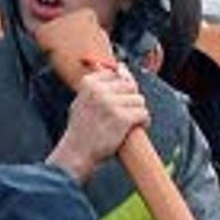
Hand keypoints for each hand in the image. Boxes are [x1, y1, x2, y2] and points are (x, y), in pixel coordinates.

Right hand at [52, 60, 147, 177]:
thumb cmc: (81, 129)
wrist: (76, 153)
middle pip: (130, 86)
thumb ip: (100, 84)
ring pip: (139, 100)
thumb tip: (122, 66)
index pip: (116, 74)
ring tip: (128, 122)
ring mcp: (111, 104)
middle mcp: (99, 90)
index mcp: (89, 83)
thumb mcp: (82, 100)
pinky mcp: (122, 118)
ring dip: (137, 112)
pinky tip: (135, 128)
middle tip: (124, 113)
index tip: (116, 102)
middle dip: (130, 99)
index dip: (120, 89)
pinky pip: (143, 113)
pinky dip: (143, 121)